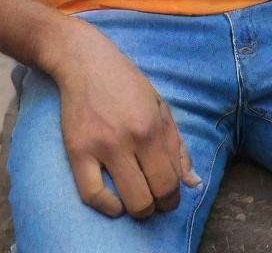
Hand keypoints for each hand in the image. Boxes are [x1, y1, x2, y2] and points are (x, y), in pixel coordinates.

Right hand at [50, 19, 201, 219]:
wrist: (85, 62)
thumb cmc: (126, 82)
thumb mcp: (159, 106)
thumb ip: (177, 145)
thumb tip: (193, 183)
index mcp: (153, 126)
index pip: (172, 180)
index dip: (174, 196)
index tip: (169, 195)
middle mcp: (130, 139)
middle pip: (153, 195)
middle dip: (159, 205)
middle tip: (155, 200)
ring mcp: (102, 147)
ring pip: (129, 200)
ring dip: (137, 209)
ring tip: (137, 200)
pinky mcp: (77, 151)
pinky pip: (92, 195)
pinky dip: (107, 207)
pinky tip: (114, 204)